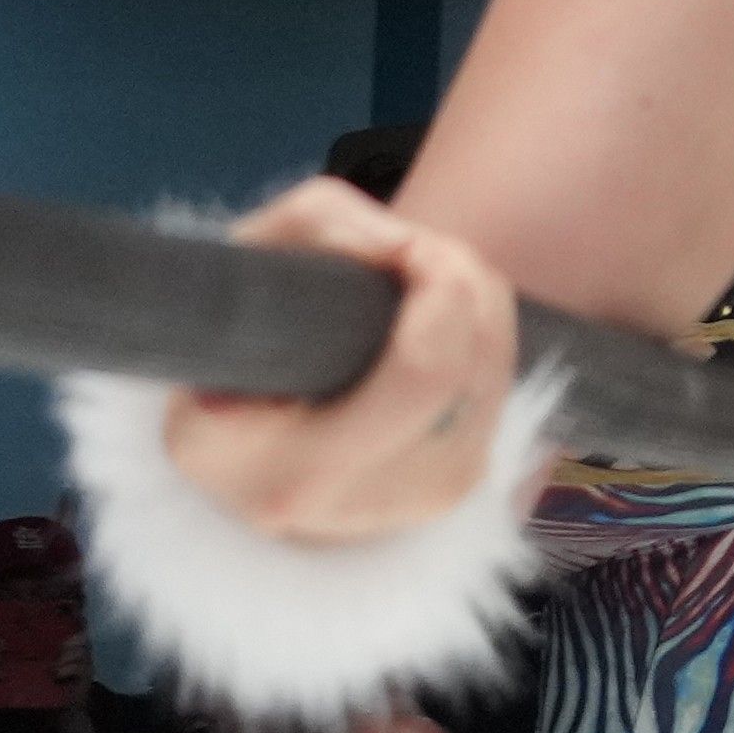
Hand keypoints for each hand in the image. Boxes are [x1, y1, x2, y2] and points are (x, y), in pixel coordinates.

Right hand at [156, 178, 523, 544]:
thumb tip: (406, 248)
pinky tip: (430, 328)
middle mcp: (367, 505)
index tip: (408, 246)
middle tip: (415, 249)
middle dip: (462, 281)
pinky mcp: (461, 485)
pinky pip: (502, 386)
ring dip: (475, 303)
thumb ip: (321, 228)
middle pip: (476, 362)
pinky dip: (479, 337)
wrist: (239, 449)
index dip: (438, 288)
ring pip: (498, 367)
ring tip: (415, 283)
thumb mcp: (240, 272)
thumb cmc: (231, 349)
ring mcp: (424, 500)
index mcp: (292, 477)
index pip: (423, 374)